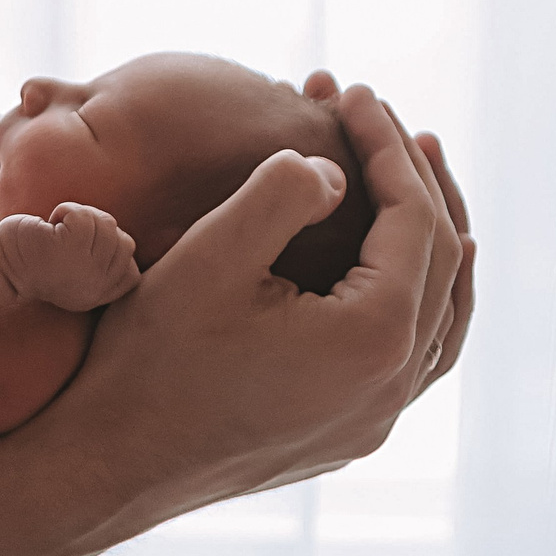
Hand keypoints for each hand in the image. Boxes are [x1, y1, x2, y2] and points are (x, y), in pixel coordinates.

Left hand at [0, 203, 141, 310]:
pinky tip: (50, 224)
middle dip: (99, 229)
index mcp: (98, 297)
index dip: (114, 251)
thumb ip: (104, 265)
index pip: (132, 272)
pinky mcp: (66, 248)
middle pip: (125, 243)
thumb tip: (125, 240)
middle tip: (69, 235)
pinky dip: (67, 210)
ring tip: (59, 230)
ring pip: (108, 226)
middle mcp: (95, 288)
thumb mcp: (78, 273)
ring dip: (82, 217)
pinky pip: (84, 216)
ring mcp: (83, 269)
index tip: (83, 249)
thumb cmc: (38, 260)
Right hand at [8, 83, 472, 537]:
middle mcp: (393, 387)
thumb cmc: (150, 358)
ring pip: (444, 314)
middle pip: (443, 260)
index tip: (352, 93)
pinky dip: (422, 298)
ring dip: (433, 237)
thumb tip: (334, 172)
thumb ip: (281, 193)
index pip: (413, 217)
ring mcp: (376, 420)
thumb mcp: (209, 255)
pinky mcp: (349, 434)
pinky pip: (417, 355)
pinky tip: (401, 274)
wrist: (111, 463)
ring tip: (419, 179)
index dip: (388, 144)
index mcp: (375, 337)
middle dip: (416, 178)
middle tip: (384, 117)